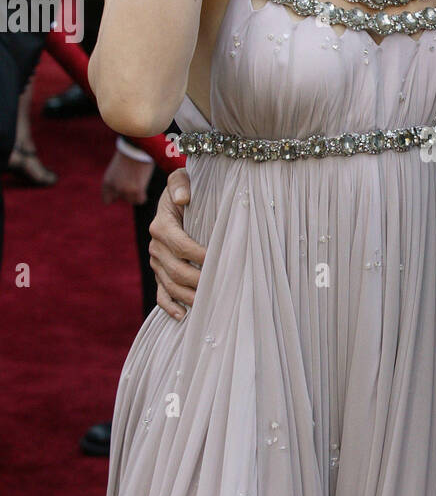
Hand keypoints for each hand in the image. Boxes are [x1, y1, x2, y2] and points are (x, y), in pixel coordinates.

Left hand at [102, 149, 153, 204]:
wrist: (136, 148)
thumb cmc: (127, 155)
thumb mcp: (115, 170)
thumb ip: (116, 182)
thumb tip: (121, 192)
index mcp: (107, 182)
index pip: (107, 200)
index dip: (115, 196)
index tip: (121, 190)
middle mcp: (115, 188)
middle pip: (121, 199)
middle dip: (126, 192)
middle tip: (132, 181)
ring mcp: (126, 190)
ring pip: (131, 200)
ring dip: (135, 194)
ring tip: (138, 182)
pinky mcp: (137, 190)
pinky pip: (140, 200)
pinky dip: (142, 196)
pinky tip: (143, 187)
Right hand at [148, 167, 206, 319]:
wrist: (176, 199)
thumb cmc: (186, 188)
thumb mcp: (181, 178)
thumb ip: (181, 185)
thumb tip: (184, 198)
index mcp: (161, 225)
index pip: (180, 245)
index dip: (198, 255)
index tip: (217, 260)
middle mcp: (156, 246)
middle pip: (176, 270)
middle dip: (198, 280)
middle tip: (219, 287)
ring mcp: (157, 262)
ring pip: (170, 285)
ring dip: (188, 297)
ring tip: (207, 305)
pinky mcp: (159, 273)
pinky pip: (161, 293)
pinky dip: (169, 306)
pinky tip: (183, 316)